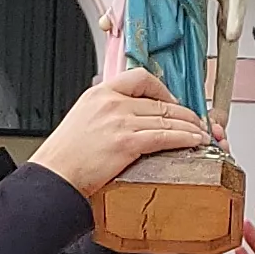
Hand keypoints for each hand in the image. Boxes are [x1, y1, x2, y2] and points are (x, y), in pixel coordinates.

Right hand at [28, 69, 211, 199]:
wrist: (54, 175)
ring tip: (200, 133)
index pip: (140, 78)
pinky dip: (184, 138)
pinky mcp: (127, 143)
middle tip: (194, 120)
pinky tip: (193, 140)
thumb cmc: (64, 154)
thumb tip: (128, 116)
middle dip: (183, 112)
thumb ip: (105, 112)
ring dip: (190, 126)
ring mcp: (120, 122)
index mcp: (99, 93)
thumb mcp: (82, 118)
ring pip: (167, 118)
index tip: (170, 99)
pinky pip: (165, 136)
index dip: (162, 88)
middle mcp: (112, 103)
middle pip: (160, 101)